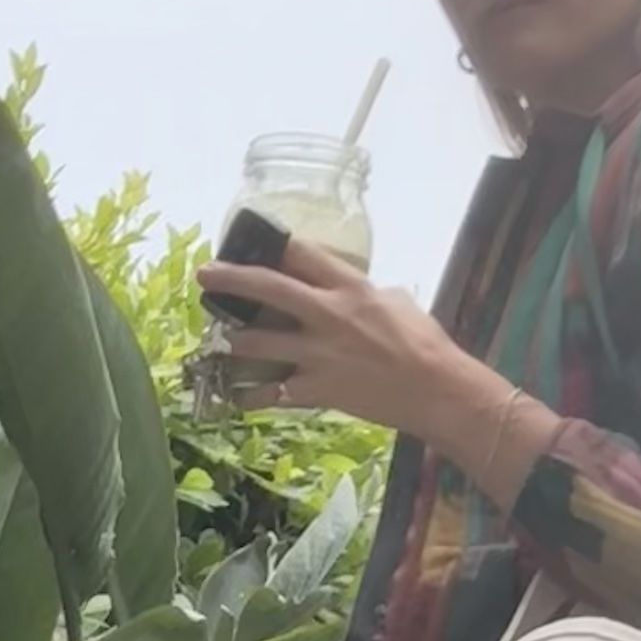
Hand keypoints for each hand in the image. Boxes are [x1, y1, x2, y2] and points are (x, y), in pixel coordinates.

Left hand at [197, 236, 463, 432]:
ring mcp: (317, 354)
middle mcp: (327, 315)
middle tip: (205, 275)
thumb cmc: (425, 344)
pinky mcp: (315, 390)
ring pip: (259, 342)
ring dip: (233, 340)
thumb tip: (355, 292)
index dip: (274, 246)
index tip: (253, 243)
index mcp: (350, 287)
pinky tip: (234, 397)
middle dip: (232, 279)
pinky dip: (250, 397)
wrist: (435, 390)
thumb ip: (367, 293)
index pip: (303, 254)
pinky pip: (271, 394)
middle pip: (268, 289)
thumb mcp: (398, 302)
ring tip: (217, 339)